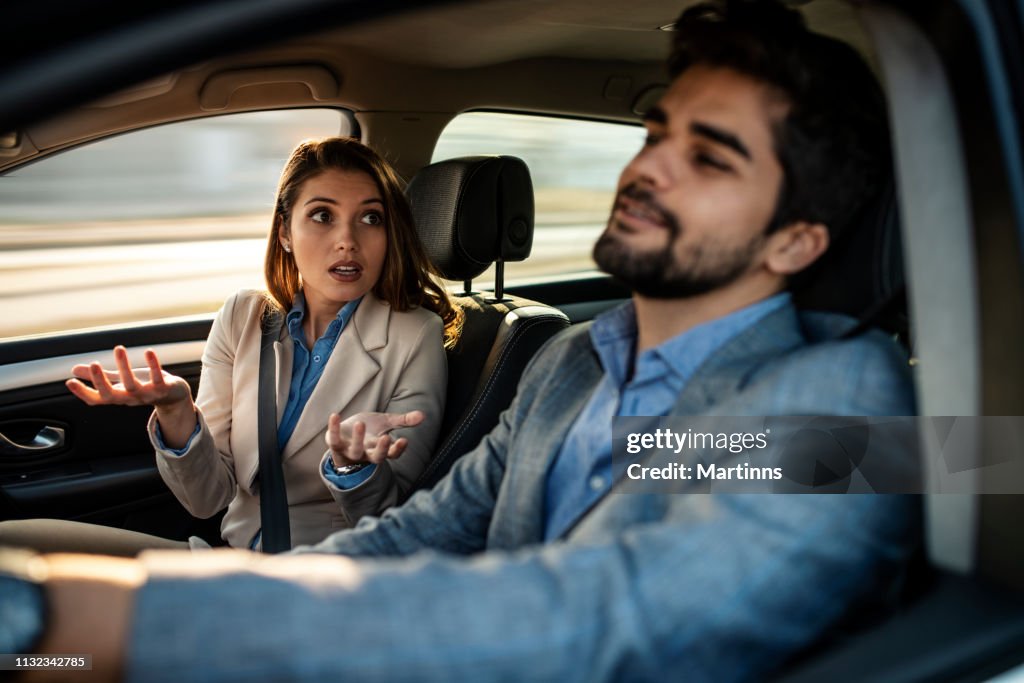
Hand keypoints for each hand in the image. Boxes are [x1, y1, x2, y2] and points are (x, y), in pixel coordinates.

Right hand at [66, 346, 191, 408]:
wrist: (174, 397)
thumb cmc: (144, 388)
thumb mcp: (120, 382)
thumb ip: (101, 377)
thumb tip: (74, 370)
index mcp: (117, 397)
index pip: (96, 399)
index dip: (83, 393)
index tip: (69, 381)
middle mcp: (130, 399)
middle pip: (111, 395)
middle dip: (101, 381)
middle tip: (93, 363)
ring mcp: (146, 395)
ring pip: (132, 385)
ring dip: (125, 367)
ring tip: (118, 348)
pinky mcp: (163, 389)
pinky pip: (158, 378)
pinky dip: (154, 365)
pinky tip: (149, 351)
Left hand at [325, 410, 424, 468]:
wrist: (345, 434)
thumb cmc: (368, 431)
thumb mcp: (387, 423)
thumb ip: (404, 420)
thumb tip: (423, 415)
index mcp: (379, 449)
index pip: (391, 455)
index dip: (397, 450)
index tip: (404, 440)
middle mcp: (366, 453)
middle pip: (375, 457)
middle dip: (381, 449)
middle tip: (386, 438)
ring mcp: (350, 450)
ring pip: (355, 451)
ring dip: (358, 439)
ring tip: (361, 423)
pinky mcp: (336, 444)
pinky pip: (333, 439)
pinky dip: (333, 428)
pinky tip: (335, 415)